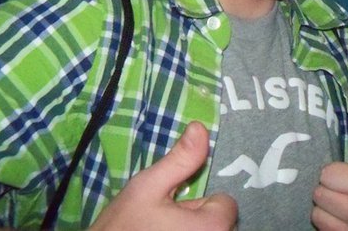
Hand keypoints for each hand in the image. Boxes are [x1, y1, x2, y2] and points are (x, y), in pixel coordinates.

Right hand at [89, 121, 237, 230]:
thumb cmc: (123, 226)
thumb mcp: (148, 186)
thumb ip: (180, 159)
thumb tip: (200, 127)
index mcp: (213, 228)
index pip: (225, 204)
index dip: (199, 202)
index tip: (175, 207)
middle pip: (219, 223)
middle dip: (196, 219)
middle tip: (164, 222)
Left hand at [312, 114, 347, 229]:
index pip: (328, 174)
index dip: (334, 172)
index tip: (346, 175)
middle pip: (319, 193)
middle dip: (328, 188)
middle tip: (342, 189)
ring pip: (317, 212)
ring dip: (325, 206)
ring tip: (340, 203)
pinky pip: (319, 227)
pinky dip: (326, 221)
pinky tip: (339, 217)